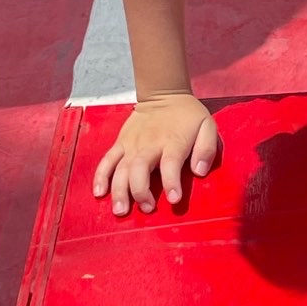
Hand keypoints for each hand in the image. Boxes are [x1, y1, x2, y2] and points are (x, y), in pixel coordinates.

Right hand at [94, 94, 220, 216]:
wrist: (163, 95)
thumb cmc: (187, 116)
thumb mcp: (207, 126)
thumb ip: (207, 149)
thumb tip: (199, 172)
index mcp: (173, 142)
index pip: (170, 163)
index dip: (171, 182)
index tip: (174, 199)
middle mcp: (149, 144)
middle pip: (139, 169)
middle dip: (140, 191)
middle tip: (147, 208)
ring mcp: (132, 145)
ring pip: (120, 168)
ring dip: (119, 190)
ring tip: (120, 210)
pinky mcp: (120, 144)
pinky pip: (107, 161)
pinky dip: (101, 177)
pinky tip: (99, 193)